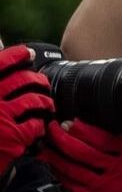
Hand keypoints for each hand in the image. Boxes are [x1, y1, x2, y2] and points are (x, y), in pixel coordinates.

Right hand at [0, 45, 54, 172]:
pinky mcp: (13, 137)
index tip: (29, 53)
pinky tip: (37, 127)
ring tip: (46, 105)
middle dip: (38, 81)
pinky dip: (40, 125)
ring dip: (45, 102)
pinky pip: (37, 124)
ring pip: (35, 100)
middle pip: (23, 80)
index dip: (16, 55)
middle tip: (42, 84)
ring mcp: (1, 119)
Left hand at [42, 120, 121, 191]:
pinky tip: (56, 165)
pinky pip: (69, 184)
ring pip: (70, 169)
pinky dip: (60, 173)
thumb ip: (121, 140)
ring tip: (46, 146)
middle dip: (62, 138)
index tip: (69, 121)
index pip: (100, 138)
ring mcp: (101, 187)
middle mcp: (115, 171)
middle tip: (53, 129)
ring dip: (54, 156)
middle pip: (81, 152)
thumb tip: (93, 126)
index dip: (80, 128)